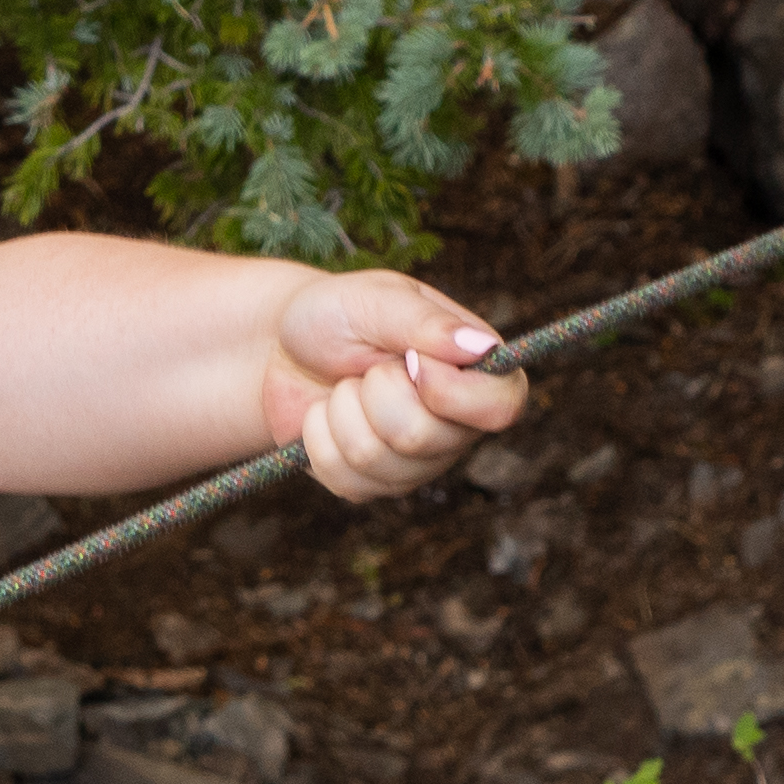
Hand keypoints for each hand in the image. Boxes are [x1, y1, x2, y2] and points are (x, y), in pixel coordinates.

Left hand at [263, 272, 526, 500]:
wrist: (280, 348)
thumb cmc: (335, 314)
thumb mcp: (375, 299)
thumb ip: (424, 321)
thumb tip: (482, 347)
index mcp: (474, 370)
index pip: (503, 406)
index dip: (451, 393)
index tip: (411, 362)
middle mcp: (456, 424)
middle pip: (425, 438)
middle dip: (375, 394)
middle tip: (366, 368)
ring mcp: (416, 461)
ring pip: (380, 461)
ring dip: (342, 412)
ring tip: (343, 386)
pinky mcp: (373, 484)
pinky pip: (346, 479)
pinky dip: (318, 438)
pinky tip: (324, 415)